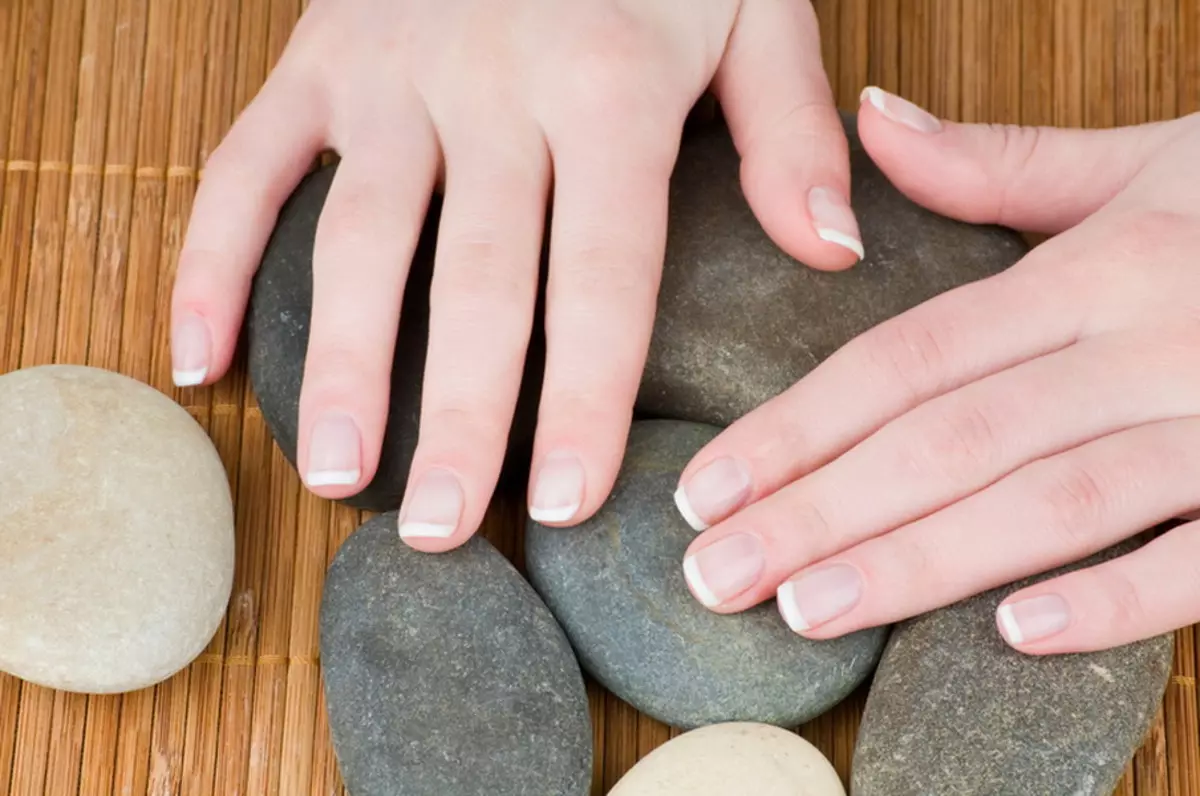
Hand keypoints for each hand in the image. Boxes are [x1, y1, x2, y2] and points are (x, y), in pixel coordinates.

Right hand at [170, 0, 860, 550]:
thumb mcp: (751, 4)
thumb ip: (789, 128)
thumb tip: (832, 252)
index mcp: (610, 87)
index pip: (601, 274)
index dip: (584, 397)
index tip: (565, 504)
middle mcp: (495, 87)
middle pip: (476, 280)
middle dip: (460, 416)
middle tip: (442, 530)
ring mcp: (392, 73)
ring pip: (357, 237)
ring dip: (343, 362)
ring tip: (337, 475)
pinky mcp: (318, 58)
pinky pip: (248, 164)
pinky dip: (213, 258)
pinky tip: (199, 357)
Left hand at [676, 87, 1199, 654]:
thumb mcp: (1149, 165)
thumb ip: (1000, 165)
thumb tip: (870, 122)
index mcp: (1096, 270)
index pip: (908, 358)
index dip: (797, 425)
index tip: (705, 486)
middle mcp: (1150, 341)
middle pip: (950, 439)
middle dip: (820, 513)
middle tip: (714, 574)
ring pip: (1051, 500)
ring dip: (920, 563)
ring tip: (804, 609)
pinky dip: (1120, 597)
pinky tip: (1014, 633)